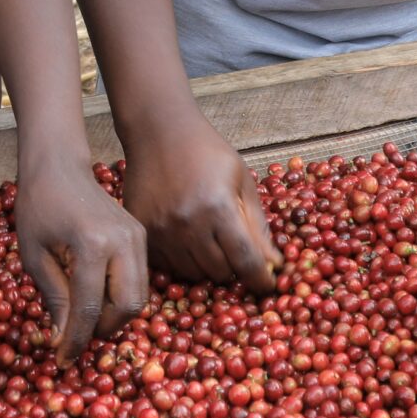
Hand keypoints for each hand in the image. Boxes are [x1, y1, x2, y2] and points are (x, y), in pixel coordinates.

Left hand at [13, 157, 148, 361]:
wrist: (58, 166)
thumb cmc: (38, 207)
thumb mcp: (34, 255)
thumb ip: (54, 298)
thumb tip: (63, 341)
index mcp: (93, 245)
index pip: (89, 307)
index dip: (76, 340)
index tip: (63, 361)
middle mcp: (124, 242)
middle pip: (127, 307)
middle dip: (102, 330)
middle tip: (75, 337)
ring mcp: (138, 237)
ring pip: (139, 297)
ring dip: (113, 317)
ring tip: (83, 318)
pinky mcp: (142, 236)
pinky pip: (139, 280)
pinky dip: (120, 298)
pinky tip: (95, 298)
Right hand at [119, 107, 279, 290]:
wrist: (159, 131)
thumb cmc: (207, 151)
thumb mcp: (241, 180)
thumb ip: (257, 225)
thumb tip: (274, 265)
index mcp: (218, 208)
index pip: (246, 262)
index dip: (260, 280)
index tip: (267, 286)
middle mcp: (188, 224)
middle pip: (219, 273)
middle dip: (233, 268)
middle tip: (234, 251)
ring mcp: (161, 230)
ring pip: (193, 273)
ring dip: (206, 266)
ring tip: (209, 241)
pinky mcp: (143, 232)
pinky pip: (167, 265)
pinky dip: (181, 260)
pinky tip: (186, 239)